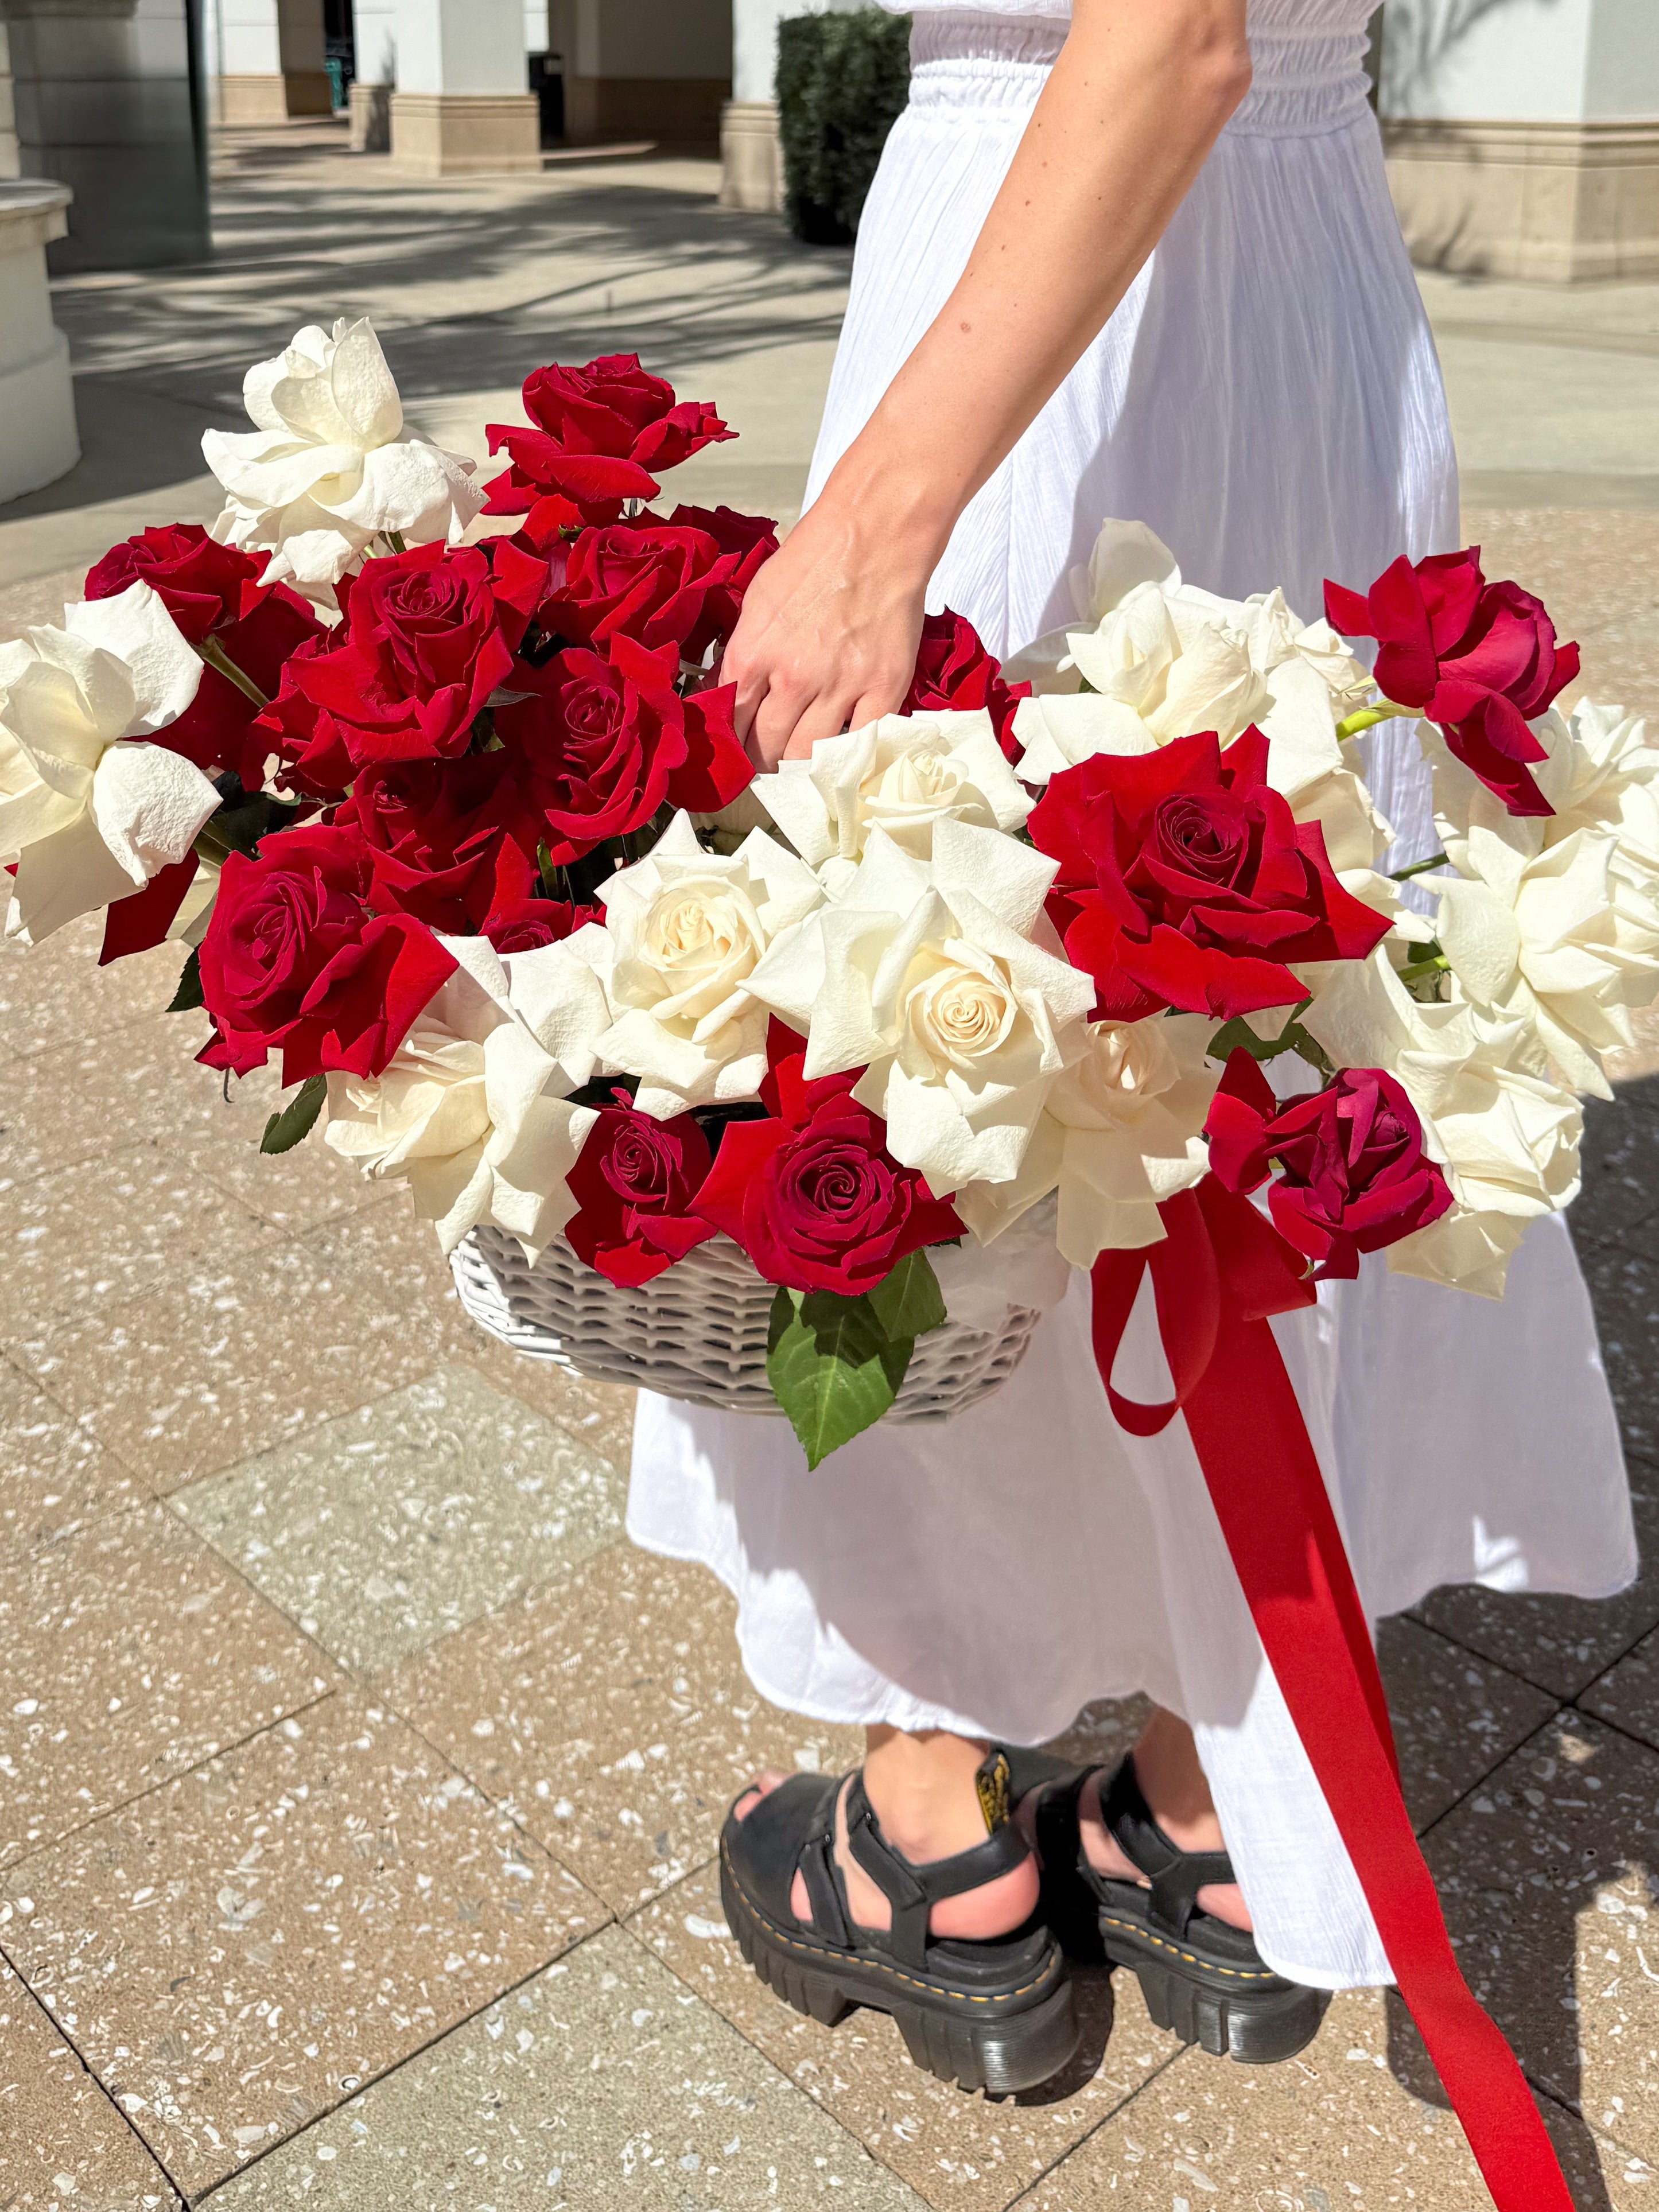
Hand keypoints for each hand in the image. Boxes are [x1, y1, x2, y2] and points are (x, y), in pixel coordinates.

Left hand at [721, 478, 936, 768]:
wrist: (876, 532)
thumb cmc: (816, 557)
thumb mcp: (757, 600)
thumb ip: (740, 651)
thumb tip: (725, 692)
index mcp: (753, 654)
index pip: (730, 724)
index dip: (731, 745)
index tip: (737, 754)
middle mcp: (792, 678)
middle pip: (765, 749)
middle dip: (761, 763)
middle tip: (766, 765)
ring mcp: (840, 687)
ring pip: (808, 757)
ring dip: (799, 767)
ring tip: (798, 766)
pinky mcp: (883, 689)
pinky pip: (860, 745)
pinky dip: (848, 756)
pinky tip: (840, 756)